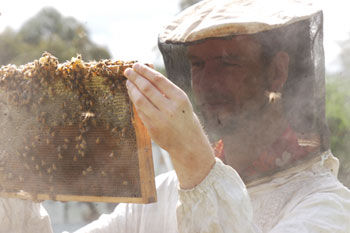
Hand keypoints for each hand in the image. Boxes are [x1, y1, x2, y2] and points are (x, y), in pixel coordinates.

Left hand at [124, 63, 214, 188]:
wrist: (189, 143)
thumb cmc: (184, 118)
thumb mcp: (181, 102)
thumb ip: (166, 91)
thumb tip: (147, 74)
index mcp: (179, 98)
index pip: (158, 79)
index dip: (145, 71)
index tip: (136, 65)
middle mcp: (170, 108)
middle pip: (147, 88)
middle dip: (135, 77)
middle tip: (127, 71)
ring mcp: (160, 119)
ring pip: (140, 99)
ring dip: (132, 89)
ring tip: (128, 82)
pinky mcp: (153, 128)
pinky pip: (140, 111)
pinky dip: (135, 101)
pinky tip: (132, 95)